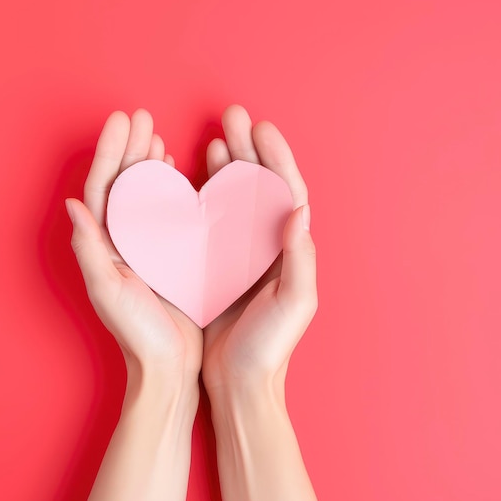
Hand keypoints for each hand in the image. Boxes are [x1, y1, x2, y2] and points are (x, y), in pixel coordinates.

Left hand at [65, 109, 202, 392]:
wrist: (168, 365)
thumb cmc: (139, 333)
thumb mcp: (110, 292)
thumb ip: (91, 249)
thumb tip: (72, 206)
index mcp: (105, 246)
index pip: (103, 188)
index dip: (111, 152)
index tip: (124, 120)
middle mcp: (121, 242)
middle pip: (122, 184)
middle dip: (129, 148)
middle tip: (142, 117)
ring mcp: (144, 248)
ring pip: (143, 195)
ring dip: (147, 164)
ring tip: (156, 136)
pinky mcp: (168, 256)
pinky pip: (166, 214)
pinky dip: (169, 190)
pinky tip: (176, 174)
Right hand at [202, 105, 317, 395]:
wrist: (239, 382)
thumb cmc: (269, 348)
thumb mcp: (294, 304)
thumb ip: (300, 258)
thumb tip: (301, 208)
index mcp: (290, 251)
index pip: (287, 192)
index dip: (277, 158)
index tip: (261, 128)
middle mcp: (267, 247)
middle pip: (261, 187)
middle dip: (250, 150)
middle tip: (234, 118)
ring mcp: (241, 254)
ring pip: (237, 199)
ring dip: (230, 167)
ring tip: (217, 137)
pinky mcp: (217, 266)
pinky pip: (214, 221)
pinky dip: (209, 196)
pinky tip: (199, 178)